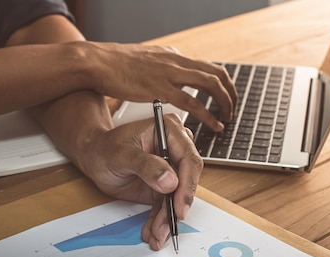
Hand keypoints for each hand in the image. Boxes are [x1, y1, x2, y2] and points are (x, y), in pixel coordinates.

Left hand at [75, 114, 202, 250]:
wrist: (93, 157)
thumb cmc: (105, 147)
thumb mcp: (122, 154)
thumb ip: (146, 165)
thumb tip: (170, 181)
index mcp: (170, 131)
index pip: (189, 159)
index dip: (187, 185)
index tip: (179, 207)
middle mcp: (174, 150)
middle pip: (186, 182)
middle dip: (175, 208)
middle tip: (166, 227)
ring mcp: (170, 169)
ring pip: (176, 198)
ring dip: (167, 220)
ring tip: (157, 235)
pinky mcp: (163, 186)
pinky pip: (165, 206)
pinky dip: (159, 221)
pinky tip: (153, 233)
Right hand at [78, 41, 237, 131]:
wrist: (96, 62)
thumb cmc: (112, 64)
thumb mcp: (143, 60)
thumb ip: (159, 67)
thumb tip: (167, 72)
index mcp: (172, 56)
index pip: (207, 66)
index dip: (221, 83)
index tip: (225, 97)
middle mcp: (176, 62)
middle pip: (217, 73)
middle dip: (230, 93)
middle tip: (232, 110)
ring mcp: (170, 74)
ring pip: (211, 85)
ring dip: (225, 103)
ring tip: (228, 119)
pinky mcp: (161, 89)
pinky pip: (193, 103)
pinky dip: (208, 116)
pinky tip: (214, 126)